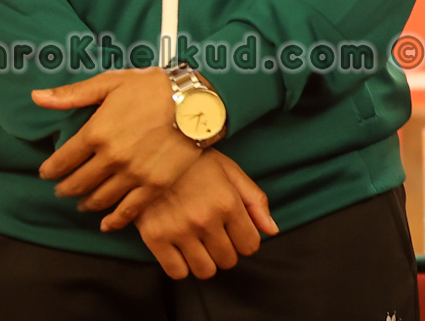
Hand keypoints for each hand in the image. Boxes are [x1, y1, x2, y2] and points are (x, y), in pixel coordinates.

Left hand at [33, 69, 204, 219]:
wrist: (198, 100)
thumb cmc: (154, 86)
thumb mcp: (111, 82)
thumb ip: (73, 95)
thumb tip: (36, 97)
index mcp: (96, 132)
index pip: (61, 161)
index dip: (50, 170)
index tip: (47, 173)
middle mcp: (111, 157)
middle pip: (77, 183)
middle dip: (65, 188)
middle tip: (62, 189)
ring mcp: (133, 174)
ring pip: (99, 199)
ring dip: (86, 203)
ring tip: (83, 202)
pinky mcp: (154, 185)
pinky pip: (128, 210)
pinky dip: (114, 220)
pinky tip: (106, 223)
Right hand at [135, 150, 278, 278]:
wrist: (152, 153)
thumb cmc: (196, 162)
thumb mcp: (231, 172)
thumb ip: (255, 201)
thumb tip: (272, 230)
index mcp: (227, 202)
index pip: (250, 245)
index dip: (245, 241)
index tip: (235, 233)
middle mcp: (205, 219)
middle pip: (228, 260)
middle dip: (226, 251)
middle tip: (215, 236)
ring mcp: (178, 230)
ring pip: (205, 271)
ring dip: (206, 262)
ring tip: (199, 244)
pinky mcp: (154, 238)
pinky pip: (177, 272)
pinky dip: (181, 266)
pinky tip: (181, 250)